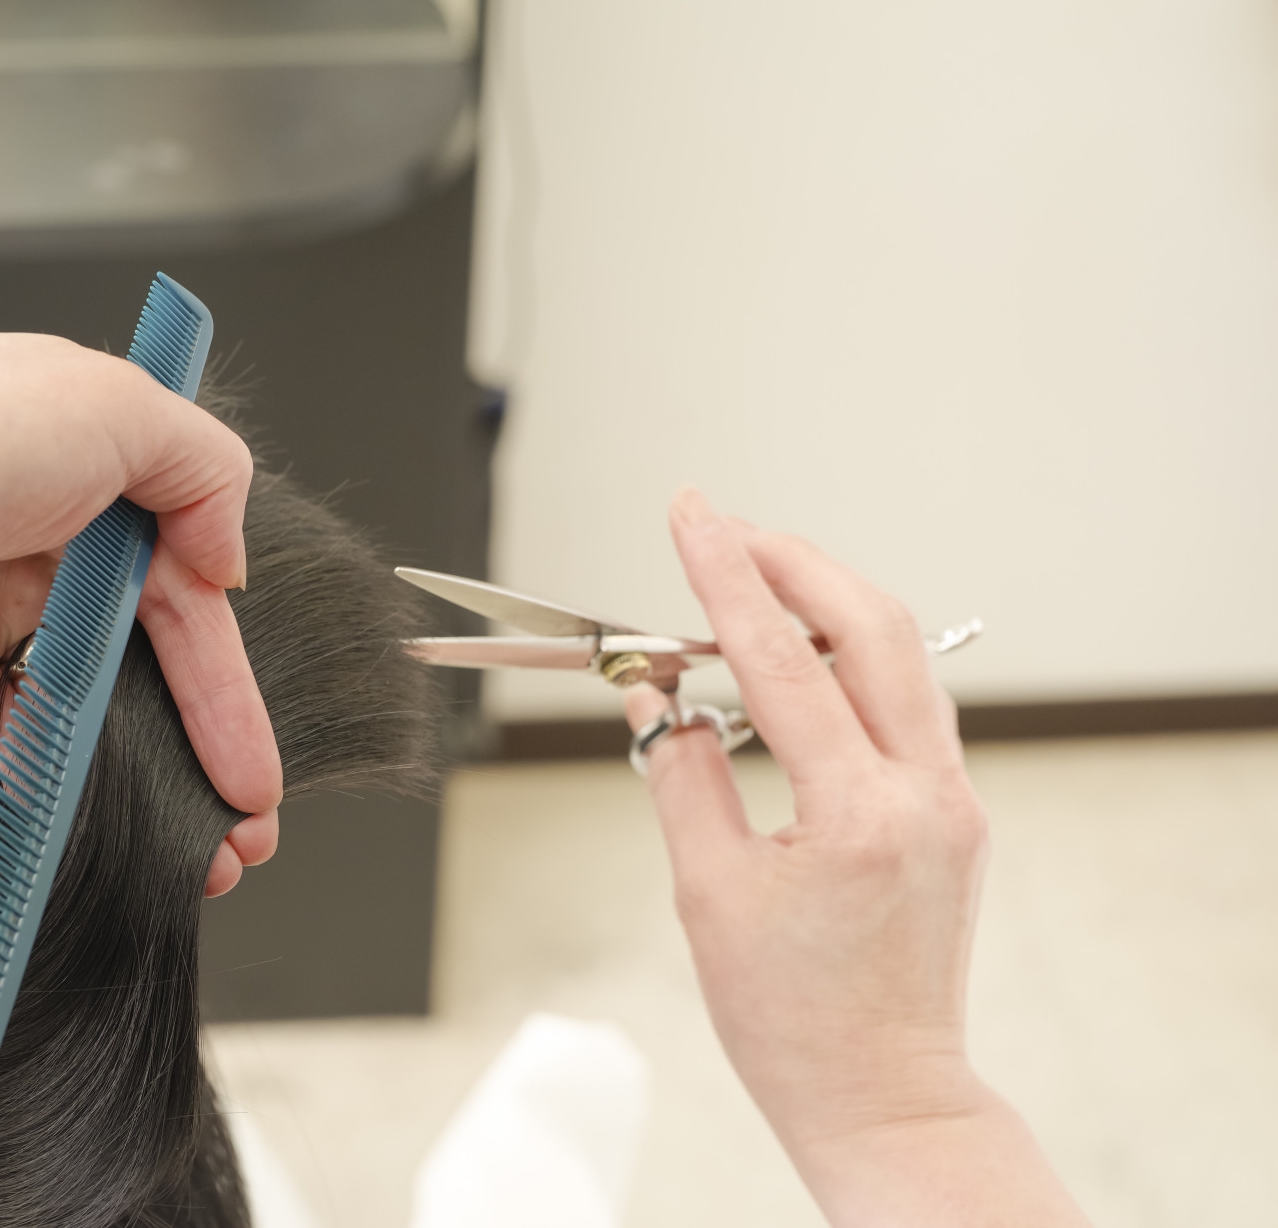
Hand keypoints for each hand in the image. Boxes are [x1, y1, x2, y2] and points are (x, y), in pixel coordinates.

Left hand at [0, 334, 281, 894]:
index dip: (227, 683)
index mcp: (102, 468)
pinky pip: (0, 730)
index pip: (191, 590)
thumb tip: (230, 558)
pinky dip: (43, 777)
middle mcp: (53, 532)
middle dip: (197, 747)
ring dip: (133, 775)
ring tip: (177, 850)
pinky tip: (83, 823)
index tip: (253, 767)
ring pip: (82, 703)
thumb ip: (206, 471)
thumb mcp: (116, 407)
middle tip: (236, 829)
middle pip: (146, 659)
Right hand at [627, 487, 1086, 1226]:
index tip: (691, 513)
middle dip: (795, 560)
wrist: (882, 1095)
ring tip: (751, 579)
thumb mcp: (708, 894)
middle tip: (726, 527)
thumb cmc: (792, 1021)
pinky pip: (905, 702)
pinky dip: (849, 659)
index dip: (724, 576)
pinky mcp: (953, 815)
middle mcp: (924, 796)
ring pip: (900, 655)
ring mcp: (952, 803)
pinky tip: (797, 657)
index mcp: (858, 818)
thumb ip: (680, 775)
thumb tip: (655, 694)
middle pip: (873, 625)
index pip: (778, 661)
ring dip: (826, 601)